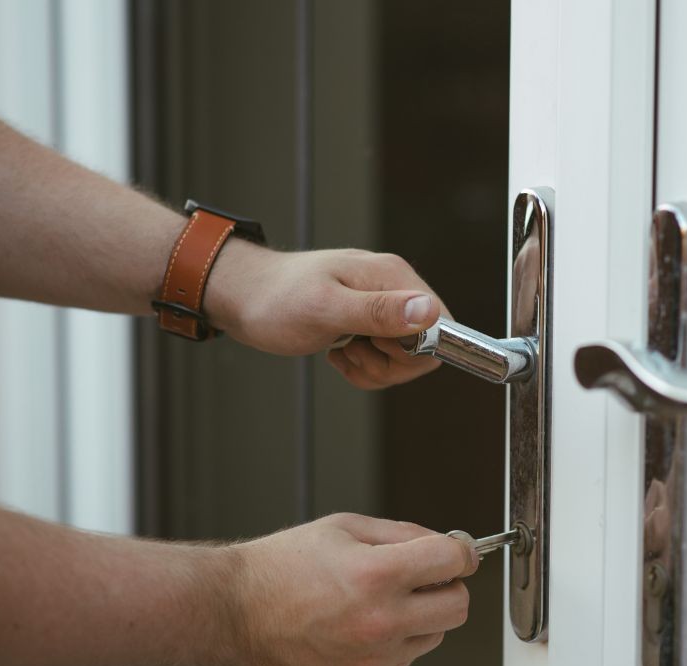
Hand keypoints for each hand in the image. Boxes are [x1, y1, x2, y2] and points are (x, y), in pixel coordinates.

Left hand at [206, 243, 446, 388]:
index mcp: (393, 277)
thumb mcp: (325, 309)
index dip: (414, 350)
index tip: (376, 348)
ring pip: (405, 358)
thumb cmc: (276, 300)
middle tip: (352, 351)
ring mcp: (382, 306)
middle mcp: (393, 288)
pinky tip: (338, 354)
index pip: (442, 325)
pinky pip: (385, 360)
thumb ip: (378, 311)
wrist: (243, 297)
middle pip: (426, 346)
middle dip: (390, 364)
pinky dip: (364, 368)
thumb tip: (428, 313)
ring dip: (374, 368)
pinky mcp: (369, 322)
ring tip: (342, 351)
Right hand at [217, 513, 477, 665]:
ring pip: (437, 634)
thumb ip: (404, 533)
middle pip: (459, 606)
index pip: (453, 561)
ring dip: (423, 614)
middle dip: (448, 585)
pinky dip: (399, 638)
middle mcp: (380, 622)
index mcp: (375, 574)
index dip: (460, 549)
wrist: (237, 612)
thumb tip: (448, 543)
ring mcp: (374, 658)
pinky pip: (407, 657)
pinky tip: (367, 621)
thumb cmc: (283, 567)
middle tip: (426, 573)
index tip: (457, 549)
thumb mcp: (345, 527)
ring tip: (382, 598)